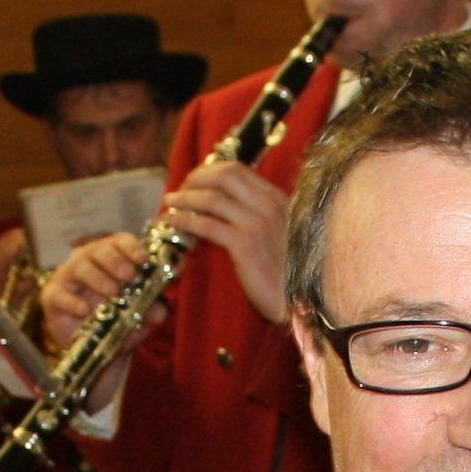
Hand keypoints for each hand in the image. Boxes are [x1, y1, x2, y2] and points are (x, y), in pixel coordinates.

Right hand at [42, 230, 155, 354]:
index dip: (132, 247)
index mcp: (111, 259)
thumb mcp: (138, 318)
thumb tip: (161, 311)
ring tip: (113, 292)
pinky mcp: (52, 297)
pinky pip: (59, 294)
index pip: (120, 241)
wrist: (91, 347)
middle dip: (115, 260)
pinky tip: (85, 310)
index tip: (144, 259)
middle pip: (98, 249)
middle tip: (129, 275)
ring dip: (98, 277)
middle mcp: (88, 261)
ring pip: (79, 266)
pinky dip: (72, 302)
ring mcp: (68, 278)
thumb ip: (150, 311)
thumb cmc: (115, 320)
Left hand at [163, 157, 291, 324]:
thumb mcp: (279, 234)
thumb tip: (227, 208)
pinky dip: (185, 220)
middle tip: (180, 190)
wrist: (301, 301)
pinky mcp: (245, 245)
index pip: (238, 170)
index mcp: (277, 200)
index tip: (194, 181)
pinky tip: (173, 222)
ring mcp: (257, 223)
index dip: (209, 171)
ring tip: (170, 203)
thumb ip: (259, 216)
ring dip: (185, 198)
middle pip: (224, 175)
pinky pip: (207, 225)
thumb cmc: (288, 274)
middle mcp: (269, 206)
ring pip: (211, 198)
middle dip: (196, 178)